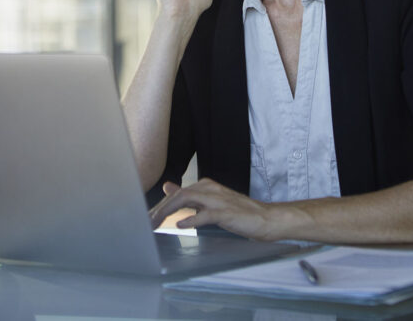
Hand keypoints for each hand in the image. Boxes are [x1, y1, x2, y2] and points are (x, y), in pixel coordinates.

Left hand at [148, 179, 279, 240]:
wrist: (265, 219)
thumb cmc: (239, 213)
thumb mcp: (210, 202)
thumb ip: (189, 196)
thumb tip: (168, 187)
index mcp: (205, 186)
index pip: (177, 193)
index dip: (161, 204)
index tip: (148, 217)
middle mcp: (210, 189)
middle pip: (179, 195)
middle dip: (161, 208)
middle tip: (147, 222)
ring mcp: (218, 200)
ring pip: (188, 199)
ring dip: (169, 210)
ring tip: (156, 221)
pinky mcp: (227, 213)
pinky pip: (206, 214)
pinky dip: (192, 219)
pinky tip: (181, 225)